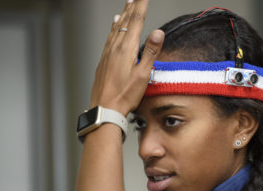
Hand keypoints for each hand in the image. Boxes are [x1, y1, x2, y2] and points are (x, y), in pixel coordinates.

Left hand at [90, 0, 164, 115]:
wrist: (105, 108)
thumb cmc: (124, 95)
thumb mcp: (142, 75)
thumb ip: (150, 52)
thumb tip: (158, 32)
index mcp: (126, 49)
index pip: (136, 21)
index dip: (141, 6)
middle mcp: (115, 47)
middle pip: (126, 22)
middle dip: (133, 7)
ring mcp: (108, 53)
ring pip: (116, 28)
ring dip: (123, 15)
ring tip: (127, 5)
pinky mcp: (104, 60)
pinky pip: (110, 37)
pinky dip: (114, 27)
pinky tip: (114, 25)